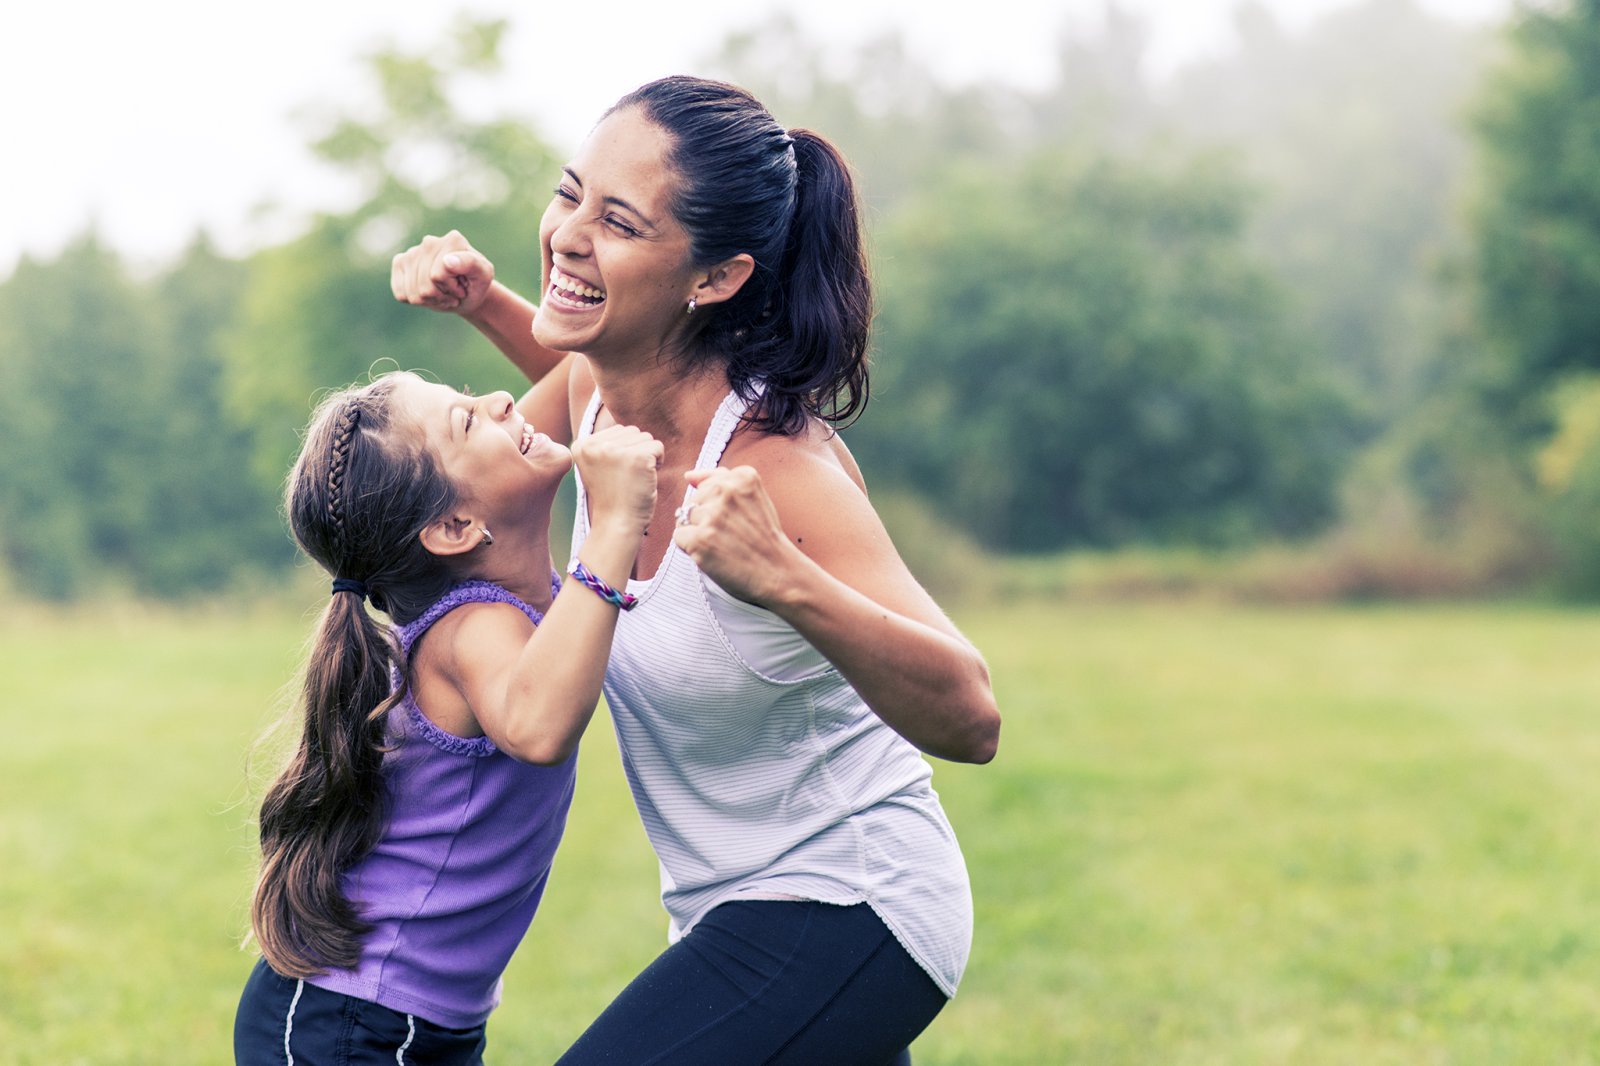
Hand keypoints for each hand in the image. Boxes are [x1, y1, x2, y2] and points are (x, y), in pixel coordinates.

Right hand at [390, 231, 495, 315]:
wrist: (466, 292)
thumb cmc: (476, 282)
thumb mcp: (483, 275)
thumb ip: (470, 264)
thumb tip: (447, 261)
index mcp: (452, 240)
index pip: (439, 275)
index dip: (452, 288)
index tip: (463, 285)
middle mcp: (429, 241)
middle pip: (425, 286)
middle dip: (441, 295)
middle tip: (453, 291)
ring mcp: (412, 252)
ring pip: (413, 293)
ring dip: (430, 300)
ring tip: (443, 292)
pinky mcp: (399, 263)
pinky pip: (401, 294)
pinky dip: (416, 300)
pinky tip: (429, 292)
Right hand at [574, 426, 662, 537]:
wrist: (616, 524)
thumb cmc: (612, 498)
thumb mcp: (598, 467)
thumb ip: (606, 446)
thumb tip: (629, 429)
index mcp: (581, 445)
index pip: (618, 431)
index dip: (625, 452)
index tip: (616, 475)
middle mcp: (594, 444)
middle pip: (632, 431)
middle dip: (637, 452)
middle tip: (628, 478)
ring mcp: (615, 450)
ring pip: (645, 437)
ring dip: (647, 456)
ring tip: (635, 478)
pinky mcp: (636, 457)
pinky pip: (658, 447)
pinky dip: (658, 462)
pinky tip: (646, 479)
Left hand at [672, 467, 798, 606]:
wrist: (778, 573)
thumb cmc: (765, 539)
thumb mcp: (753, 499)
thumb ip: (721, 480)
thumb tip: (689, 476)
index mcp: (743, 476)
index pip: (708, 484)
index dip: (718, 507)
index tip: (738, 520)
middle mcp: (727, 491)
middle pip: (694, 500)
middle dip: (705, 518)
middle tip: (731, 535)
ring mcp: (712, 515)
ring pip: (684, 518)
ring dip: (698, 533)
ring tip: (722, 544)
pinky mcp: (699, 539)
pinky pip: (679, 537)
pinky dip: (691, 549)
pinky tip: (712, 554)